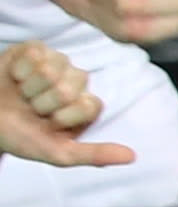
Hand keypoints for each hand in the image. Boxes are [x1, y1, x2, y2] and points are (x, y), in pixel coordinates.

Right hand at [0, 40, 128, 169]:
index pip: (88, 106)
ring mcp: (57, 63)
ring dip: (29, 88)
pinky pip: (32, 55)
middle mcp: (77, 81)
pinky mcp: (36, 49)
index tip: (50, 124)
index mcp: (86, 104)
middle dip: (42, 104)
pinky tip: (15, 78)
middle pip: (67, 90)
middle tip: (32, 109)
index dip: (63, 117)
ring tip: (23, 94)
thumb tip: (132, 157)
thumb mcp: (57, 153)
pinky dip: (18, 71)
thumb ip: (95, 155)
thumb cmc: (21, 135)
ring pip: (48, 72)